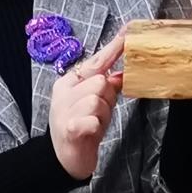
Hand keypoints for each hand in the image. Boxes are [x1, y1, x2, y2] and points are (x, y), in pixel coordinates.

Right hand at [49, 33, 125, 179]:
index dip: (113, 48)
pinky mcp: (69, 128)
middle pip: (101, 81)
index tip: (128, 33)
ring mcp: (64, 109)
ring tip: (93, 124)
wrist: (63, 159)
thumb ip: (107, 88)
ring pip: (98, 100)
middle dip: (107, 99)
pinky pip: (93, 119)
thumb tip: (122, 73)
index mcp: (69, 82)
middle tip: (99, 114)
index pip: (95, 62)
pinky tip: (89, 132)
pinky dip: (96, 126)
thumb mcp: (96, 104)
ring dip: (103, 115)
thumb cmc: (82, 127)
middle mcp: (64, 92)